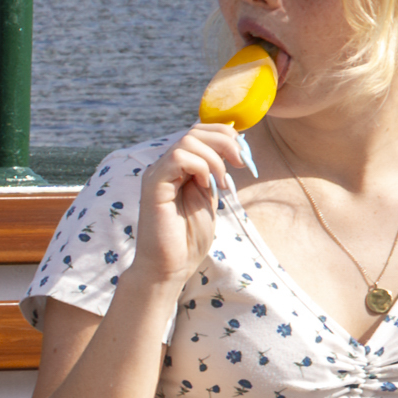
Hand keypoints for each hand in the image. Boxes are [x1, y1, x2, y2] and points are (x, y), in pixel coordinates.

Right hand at [134, 119, 257, 290]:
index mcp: (178, 168)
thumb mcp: (209, 197)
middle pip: (195, 130)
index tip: (243, 157)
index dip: (225, 136)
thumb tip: (232, 148)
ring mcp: (157, 174)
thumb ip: (214, 172)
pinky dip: (201, 167)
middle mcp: (165, 166)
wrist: (170, 266)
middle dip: (225, 142)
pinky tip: (206, 186)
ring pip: (188, 140)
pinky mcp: (153, 185)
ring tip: (222, 184)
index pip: (199, 132)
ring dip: (215, 158)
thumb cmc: (189, 238)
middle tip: (240, 165)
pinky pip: (178, 157)